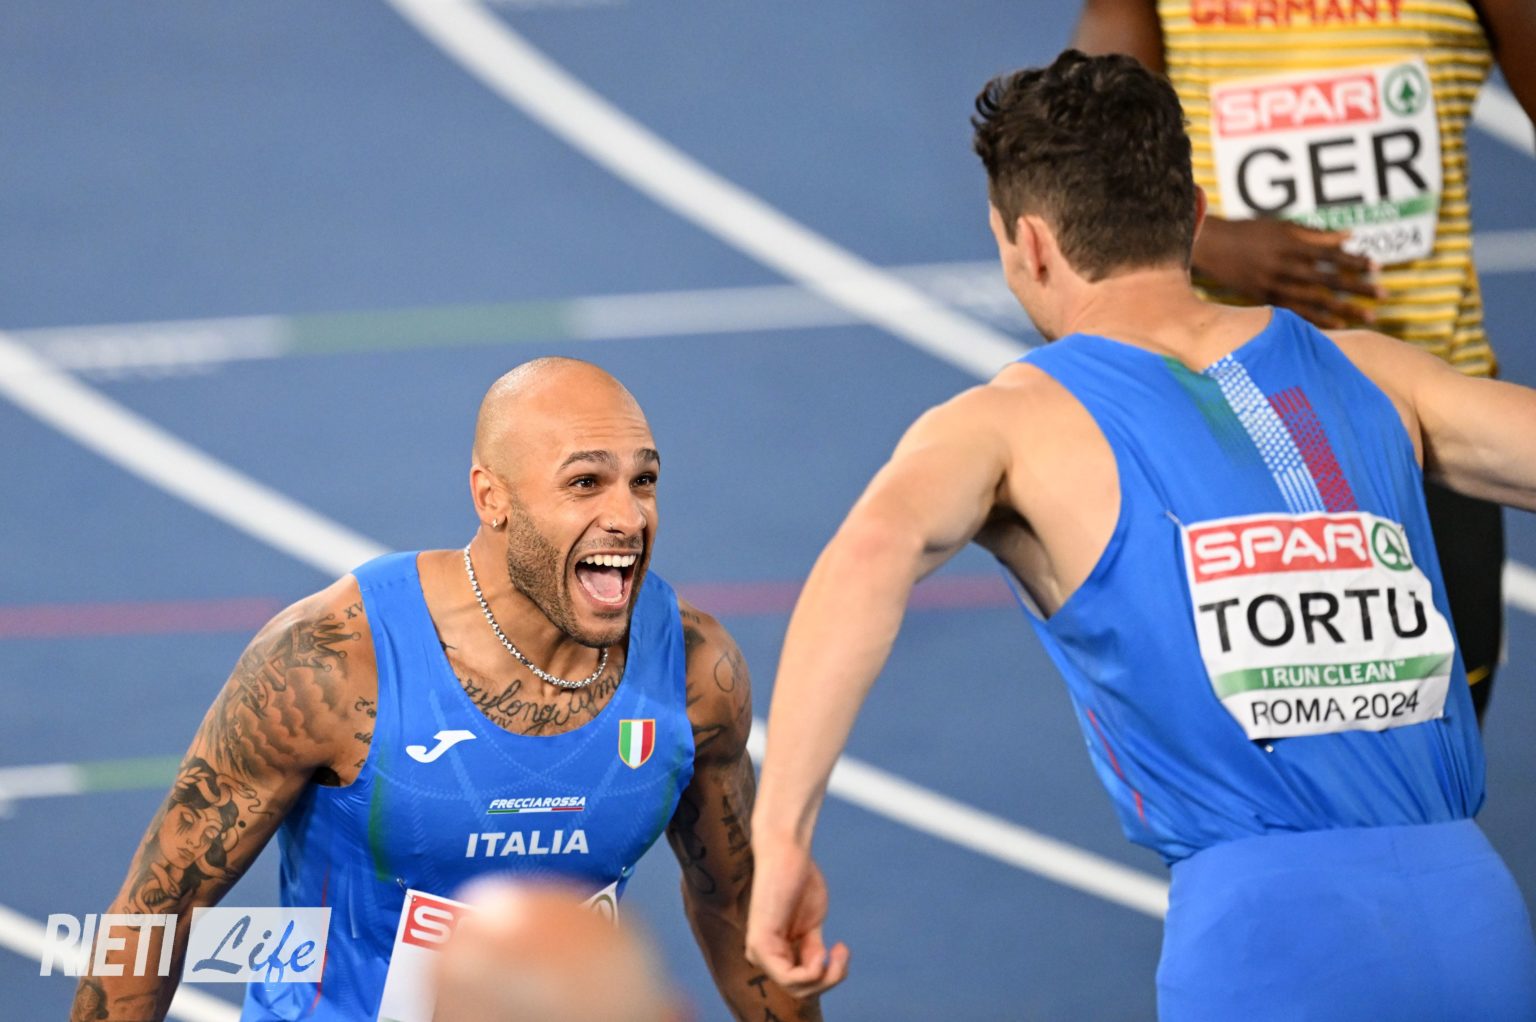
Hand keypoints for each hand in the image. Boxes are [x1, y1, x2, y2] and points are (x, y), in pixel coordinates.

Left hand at [744, 837, 849, 998]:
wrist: (787, 850)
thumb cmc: (800, 878)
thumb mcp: (811, 924)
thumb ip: (811, 951)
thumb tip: (817, 972)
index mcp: (775, 952)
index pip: (802, 984)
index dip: (830, 975)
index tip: (842, 947)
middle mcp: (762, 956)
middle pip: (802, 992)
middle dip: (830, 979)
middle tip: (843, 952)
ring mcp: (758, 951)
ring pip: (798, 989)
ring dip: (827, 975)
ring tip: (838, 951)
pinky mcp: (760, 944)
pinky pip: (790, 978)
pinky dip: (815, 971)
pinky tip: (823, 951)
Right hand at [1193, 216, 1385, 328]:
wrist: (1211, 245)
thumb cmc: (1249, 232)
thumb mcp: (1283, 226)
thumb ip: (1315, 234)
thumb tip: (1349, 236)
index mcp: (1292, 245)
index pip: (1332, 254)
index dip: (1355, 261)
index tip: (1377, 267)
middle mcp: (1286, 266)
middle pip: (1328, 280)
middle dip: (1358, 289)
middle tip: (1384, 296)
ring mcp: (1274, 285)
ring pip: (1315, 300)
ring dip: (1344, 309)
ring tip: (1368, 318)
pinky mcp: (1264, 298)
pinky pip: (1294, 312)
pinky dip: (1315, 320)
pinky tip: (1336, 327)